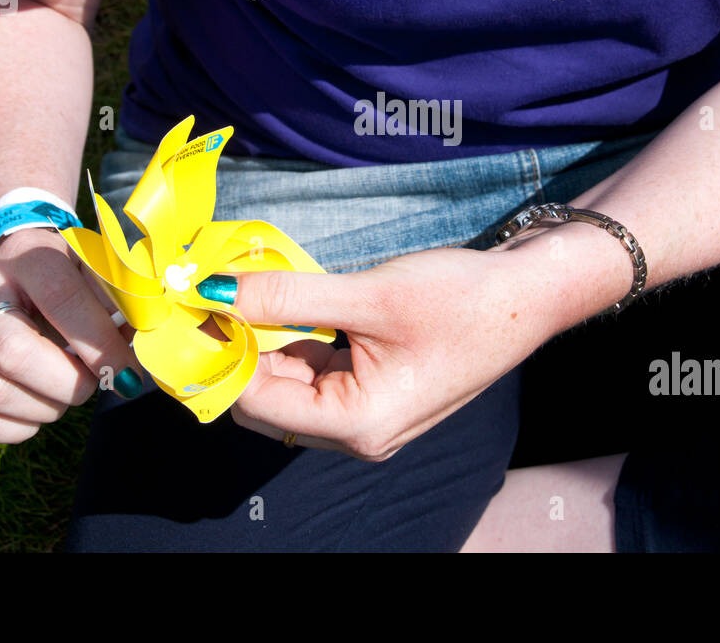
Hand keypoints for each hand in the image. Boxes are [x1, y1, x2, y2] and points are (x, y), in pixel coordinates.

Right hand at [0, 227, 142, 441]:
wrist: (13, 264)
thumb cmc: (69, 274)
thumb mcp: (99, 273)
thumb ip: (123, 305)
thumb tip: (140, 359)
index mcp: (29, 260)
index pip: (62, 302)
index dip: (100, 345)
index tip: (129, 374)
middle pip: (15, 355)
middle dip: (67, 384)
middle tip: (90, 383)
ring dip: (44, 407)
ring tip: (65, 392)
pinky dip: (16, 428)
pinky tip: (38, 408)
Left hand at [227, 230, 615, 459]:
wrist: (530, 294)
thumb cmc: (462, 299)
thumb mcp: (370, 294)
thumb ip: (287, 297)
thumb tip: (215, 291)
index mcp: (357, 423)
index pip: (256, 400)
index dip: (219, 352)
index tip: (190, 302)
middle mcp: (357, 431)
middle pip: (266, 397)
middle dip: (235, 347)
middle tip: (205, 291)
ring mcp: (366, 411)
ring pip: (287, 381)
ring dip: (261, 339)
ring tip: (238, 289)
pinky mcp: (374, 386)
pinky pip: (314, 369)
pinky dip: (291, 336)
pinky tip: (279, 300)